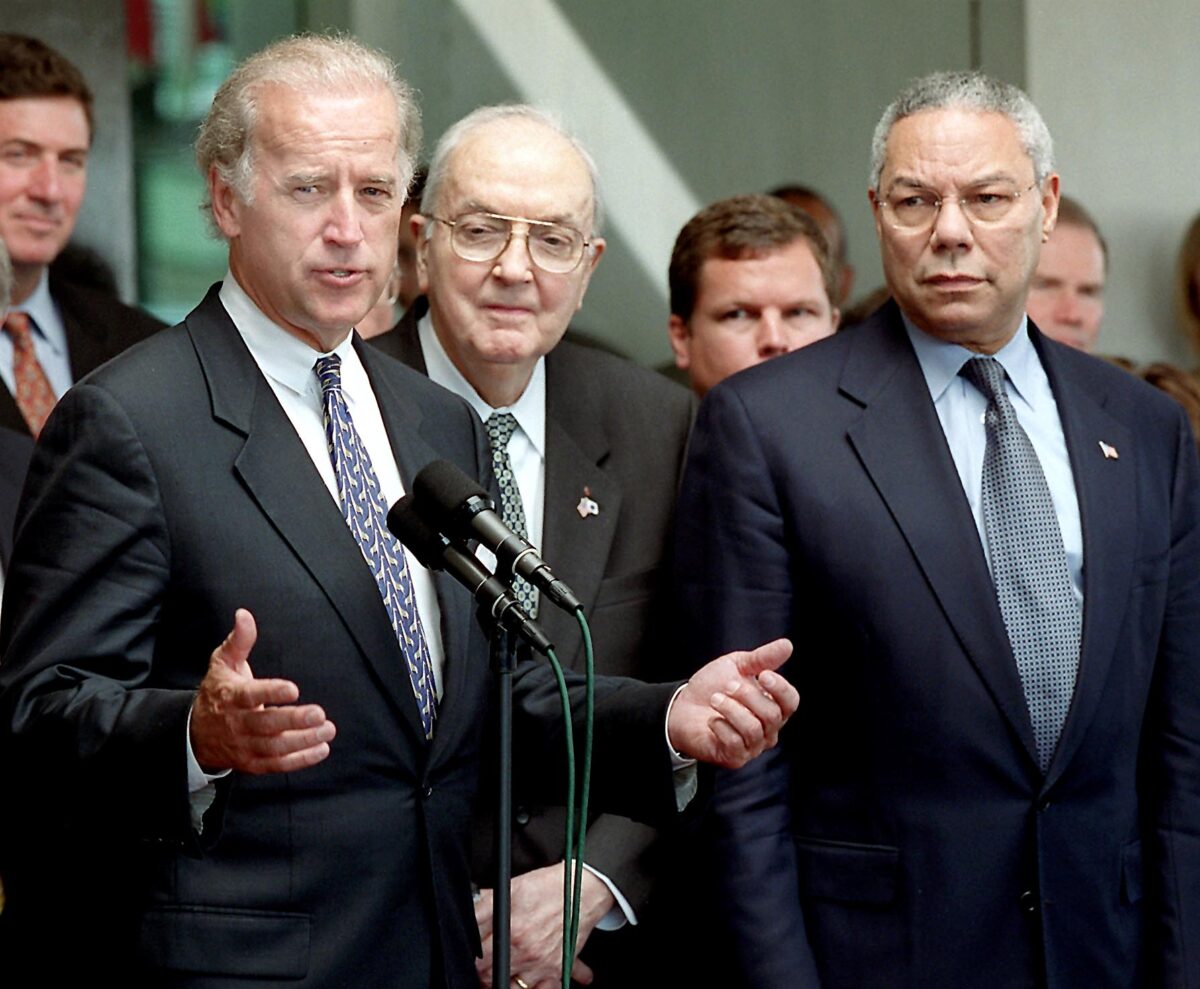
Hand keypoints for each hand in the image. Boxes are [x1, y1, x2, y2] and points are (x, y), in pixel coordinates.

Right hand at [189, 608, 335, 773]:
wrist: (194, 733)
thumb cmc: (218, 692)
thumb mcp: (223, 663)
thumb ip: (239, 640)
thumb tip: (244, 614)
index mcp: (231, 697)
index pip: (251, 696)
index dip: (271, 693)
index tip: (294, 689)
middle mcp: (238, 724)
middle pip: (266, 725)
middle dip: (294, 721)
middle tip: (320, 713)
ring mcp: (245, 746)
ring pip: (274, 748)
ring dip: (303, 741)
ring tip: (328, 730)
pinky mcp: (252, 762)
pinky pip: (276, 765)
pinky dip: (300, 760)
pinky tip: (322, 749)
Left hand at [475, 863, 611, 986]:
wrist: (583, 890)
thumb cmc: (548, 887)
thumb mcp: (510, 888)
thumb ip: (484, 905)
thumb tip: (467, 916)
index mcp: (511, 930)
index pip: (480, 959)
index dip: (473, 960)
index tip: (473, 957)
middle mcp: (526, 951)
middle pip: (492, 977)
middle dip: (485, 973)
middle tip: (485, 966)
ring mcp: (542, 963)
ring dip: (508, 983)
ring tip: (506, 973)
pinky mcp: (558, 968)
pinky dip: (542, 988)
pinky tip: (535, 983)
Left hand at [667, 638, 796, 768]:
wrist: (681, 707)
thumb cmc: (712, 687)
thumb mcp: (736, 666)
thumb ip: (762, 658)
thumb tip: (787, 645)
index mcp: (773, 706)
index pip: (791, 702)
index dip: (780, 688)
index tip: (762, 674)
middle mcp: (768, 730)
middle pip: (772, 715)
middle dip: (747, 696)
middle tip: (728, 685)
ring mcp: (753, 746)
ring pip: (754, 729)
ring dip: (731, 709)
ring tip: (715, 699)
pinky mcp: (735, 758)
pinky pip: (735, 742)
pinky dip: (720, 726)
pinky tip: (712, 720)